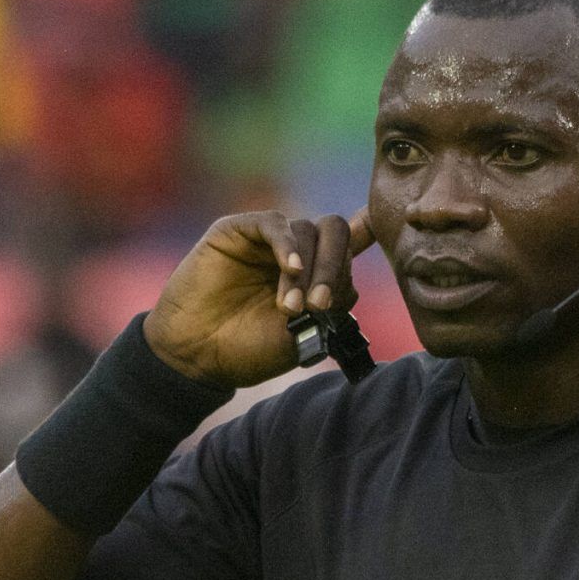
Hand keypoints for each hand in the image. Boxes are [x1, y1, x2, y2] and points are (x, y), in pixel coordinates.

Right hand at [143, 210, 376, 387]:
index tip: (381, 229)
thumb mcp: (304, 334)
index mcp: (315, 272)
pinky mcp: (237, 231)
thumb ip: (334, 302)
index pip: (349, 242)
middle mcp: (294, 251)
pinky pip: (273, 223)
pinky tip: (290, 270)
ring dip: (306, 271)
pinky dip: (287, 245)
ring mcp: (266, 240)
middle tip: (319, 305)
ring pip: (307, 230)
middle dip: (334, 266)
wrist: (197, 356)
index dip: (368, 231)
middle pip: (334, 232)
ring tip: (289, 308)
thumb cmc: (248, 349)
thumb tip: (356, 276)